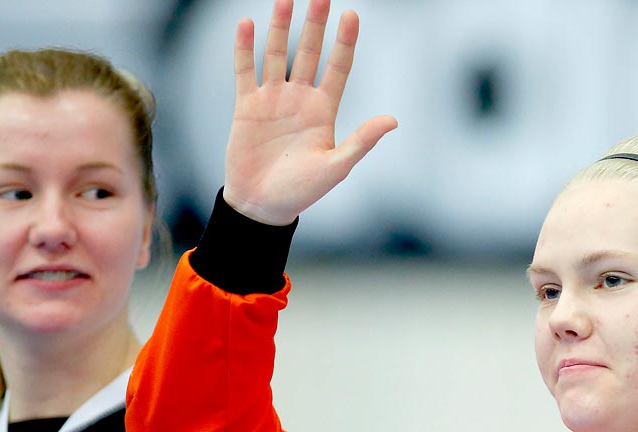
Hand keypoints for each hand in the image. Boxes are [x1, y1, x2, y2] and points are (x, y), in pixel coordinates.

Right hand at [224, 0, 397, 224]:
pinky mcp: (247, 106)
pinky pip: (245, 70)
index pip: (338, 68)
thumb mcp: (337, 167)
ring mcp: (272, 100)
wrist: (262, 206)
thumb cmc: (302, 192)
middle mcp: (300, 99)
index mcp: (324, 111)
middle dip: (315, 25)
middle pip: (309, 52)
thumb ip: (362, 141)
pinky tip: (247, 23)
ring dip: (280, 27)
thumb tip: (393, 121)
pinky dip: (245, 48)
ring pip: (277, 54)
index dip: (345, 42)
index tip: (352, 15)